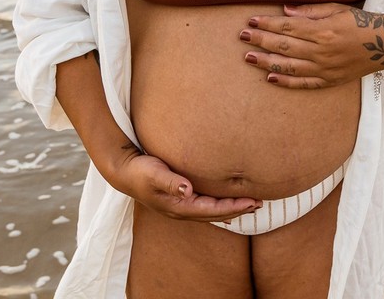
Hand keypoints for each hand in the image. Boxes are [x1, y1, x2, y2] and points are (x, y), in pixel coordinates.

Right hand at [112, 153, 261, 222]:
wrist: (124, 171)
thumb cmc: (139, 171)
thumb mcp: (154, 174)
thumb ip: (170, 182)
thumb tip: (187, 190)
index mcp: (179, 206)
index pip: (213, 210)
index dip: (234, 207)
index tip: (252, 201)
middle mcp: (182, 209)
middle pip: (216, 213)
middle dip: (238, 209)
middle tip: (260, 203)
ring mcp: (180, 205)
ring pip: (212, 211)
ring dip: (231, 208)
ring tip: (250, 204)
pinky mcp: (179, 198)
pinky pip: (205, 205)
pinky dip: (220, 204)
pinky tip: (227, 202)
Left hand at [238, 3, 383, 88]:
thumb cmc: (360, 22)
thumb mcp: (337, 8)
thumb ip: (310, 11)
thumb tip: (285, 10)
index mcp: (324, 31)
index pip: (288, 27)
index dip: (268, 24)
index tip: (251, 21)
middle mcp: (323, 51)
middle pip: (284, 46)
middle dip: (261, 40)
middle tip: (242, 36)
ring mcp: (326, 68)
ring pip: (290, 67)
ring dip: (267, 62)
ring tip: (248, 57)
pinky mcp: (330, 80)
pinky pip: (304, 84)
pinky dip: (286, 82)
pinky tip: (270, 78)